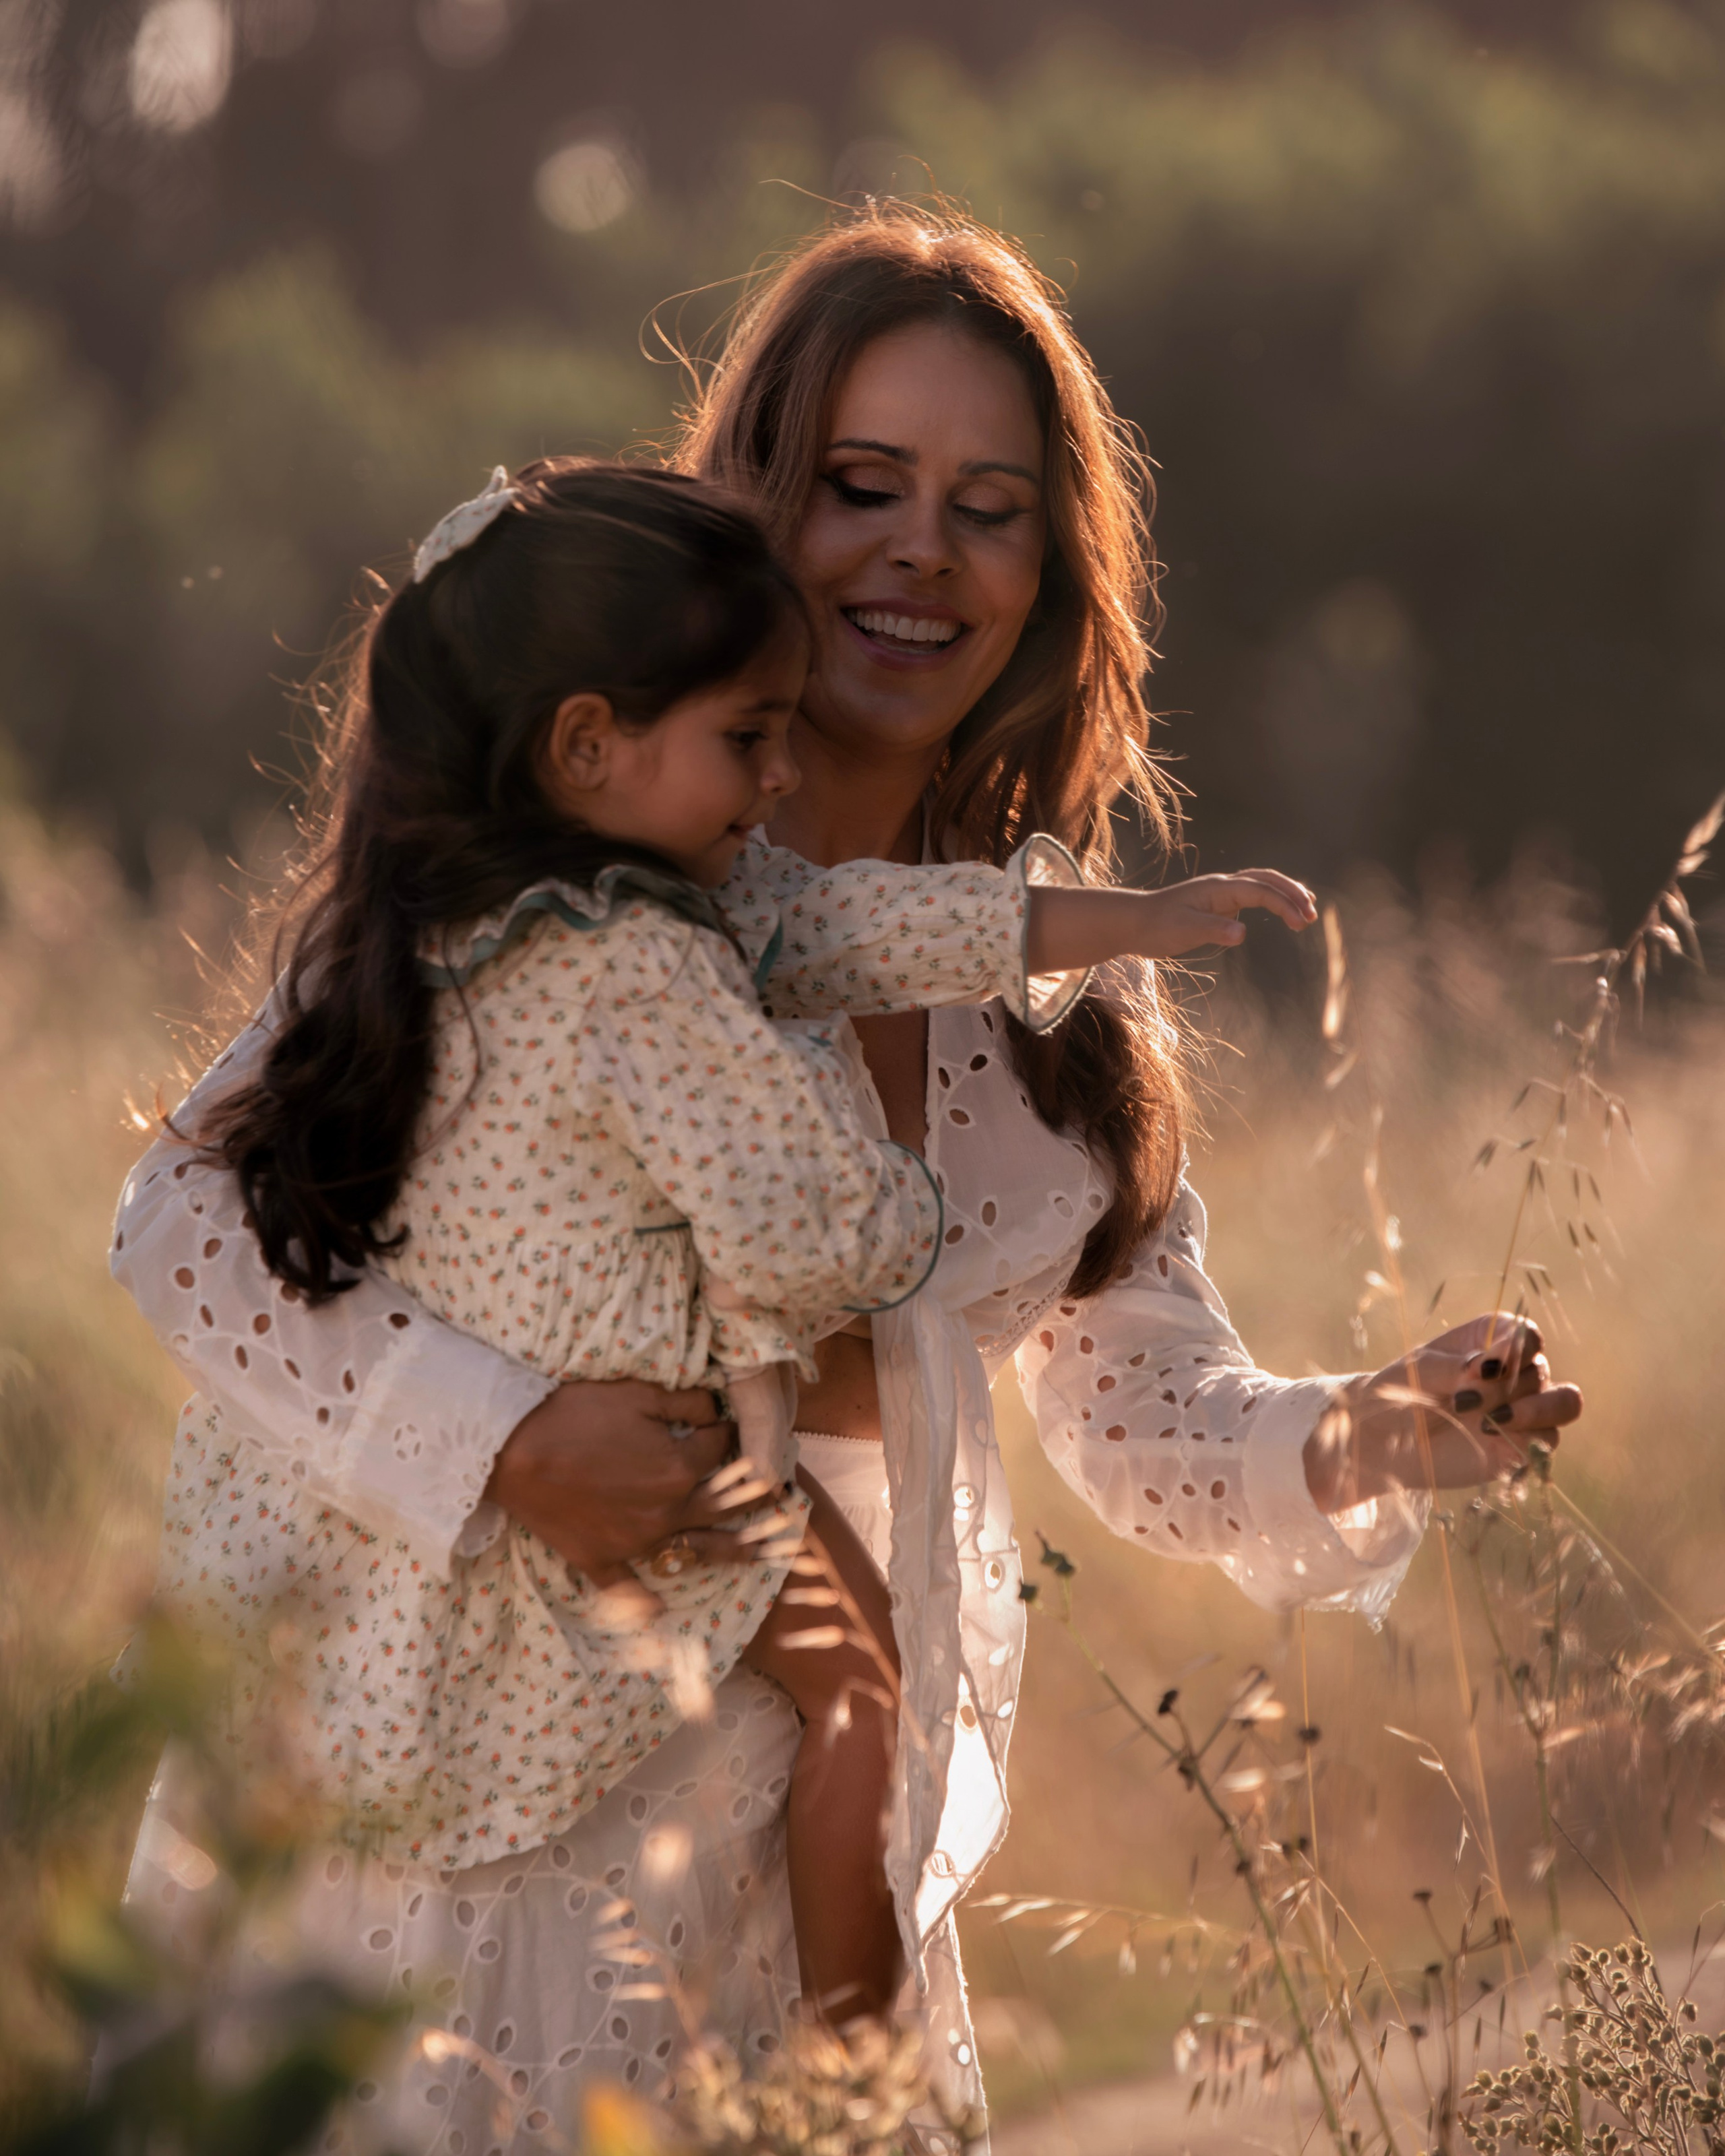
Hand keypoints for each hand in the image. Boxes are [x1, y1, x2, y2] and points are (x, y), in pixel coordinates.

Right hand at [484, 1379, 763, 1580]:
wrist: (510, 1450)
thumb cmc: (574, 1414)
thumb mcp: (636, 1394)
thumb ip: (685, 1403)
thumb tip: (716, 1407)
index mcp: (679, 1470)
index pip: (720, 1449)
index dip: (727, 1432)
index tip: (727, 1425)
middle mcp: (667, 1512)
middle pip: (723, 1506)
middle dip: (755, 1497)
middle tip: (783, 1499)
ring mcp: (635, 1542)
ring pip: (692, 1551)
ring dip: (730, 1553)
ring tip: (762, 1555)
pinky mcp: (600, 1559)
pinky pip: (627, 1588)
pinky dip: (645, 1601)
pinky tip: (661, 1610)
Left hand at [1025, 870, 1316, 974]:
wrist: (1132, 923)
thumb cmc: (1155, 927)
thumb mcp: (1183, 932)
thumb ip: (1212, 931)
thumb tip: (1241, 933)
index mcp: (1218, 889)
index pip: (1260, 891)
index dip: (1284, 904)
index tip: (1301, 921)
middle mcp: (1222, 886)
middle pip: (1267, 880)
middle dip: (1292, 894)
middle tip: (1312, 916)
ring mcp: (1221, 893)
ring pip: (1261, 884)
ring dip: (1286, 894)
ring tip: (1307, 912)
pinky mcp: (1218, 905)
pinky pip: (1253, 895)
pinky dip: (1273, 899)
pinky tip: (1283, 911)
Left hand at [1305, 1314, 1584, 1512]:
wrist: (1386, 1439)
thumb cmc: (1400, 1392)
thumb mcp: (1420, 1371)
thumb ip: (1455, 1365)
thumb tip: (1488, 1367)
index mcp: (1492, 1339)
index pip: (1527, 1335)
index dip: (1516, 1348)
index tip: (1482, 1365)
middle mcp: (1515, 1371)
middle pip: (1539, 1370)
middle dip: (1504, 1386)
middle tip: (1462, 1400)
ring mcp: (1524, 1409)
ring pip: (1565, 1403)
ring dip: (1535, 1410)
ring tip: (1491, 1420)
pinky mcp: (1522, 1446)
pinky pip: (1548, 1440)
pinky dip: (1527, 1438)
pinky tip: (1487, 1437)